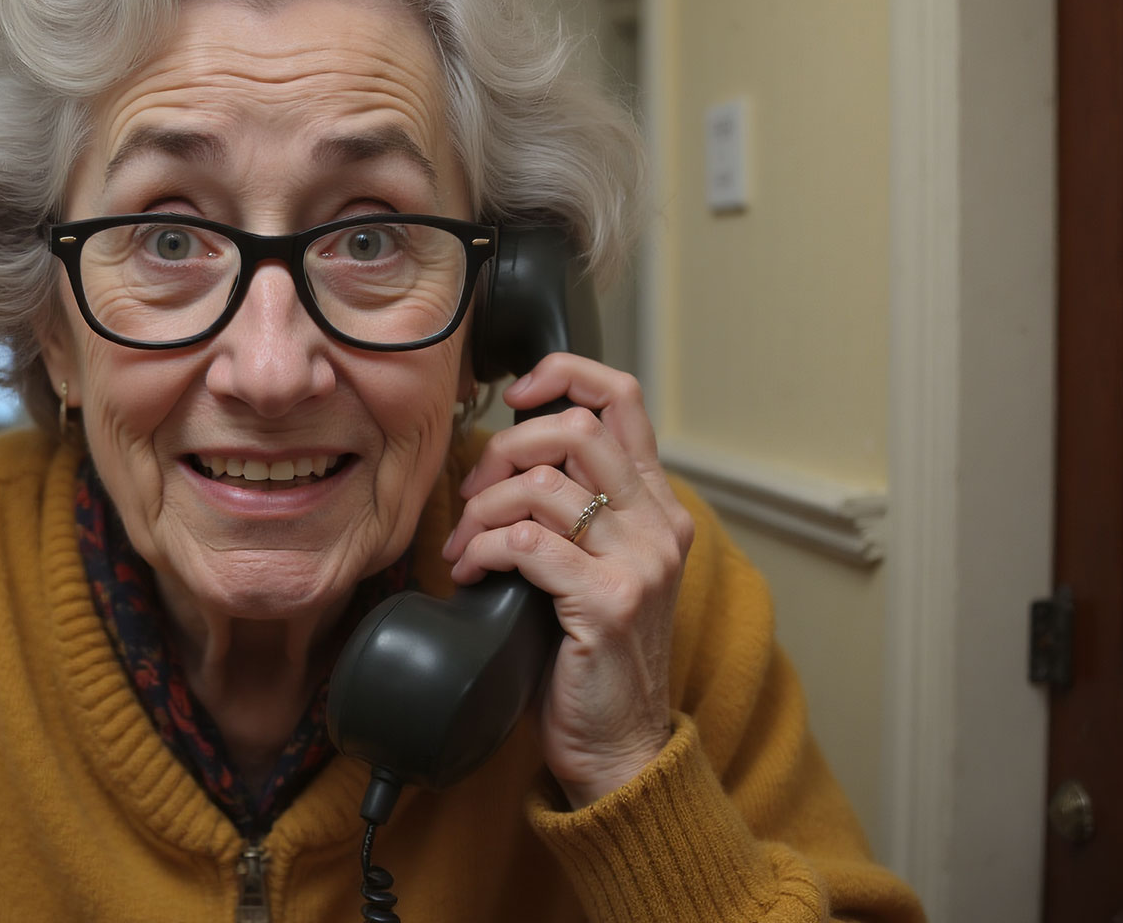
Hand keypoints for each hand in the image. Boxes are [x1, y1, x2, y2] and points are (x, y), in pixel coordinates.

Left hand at [440, 353, 694, 809]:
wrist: (619, 747)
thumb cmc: (590, 659)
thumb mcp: (593, 569)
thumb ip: (572, 513)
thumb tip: (502, 462)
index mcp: (658, 508)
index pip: (623, 399)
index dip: (564, 375)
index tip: (516, 394)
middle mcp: (659, 526)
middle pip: (575, 429)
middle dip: (504, 450)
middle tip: (473, 494)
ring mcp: (640, 563)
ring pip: (542, 483)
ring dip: (481, 509)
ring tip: (463, 545)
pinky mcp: (610, 602)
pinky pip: (526, 544)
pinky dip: (482, 550)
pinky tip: (470, 574)